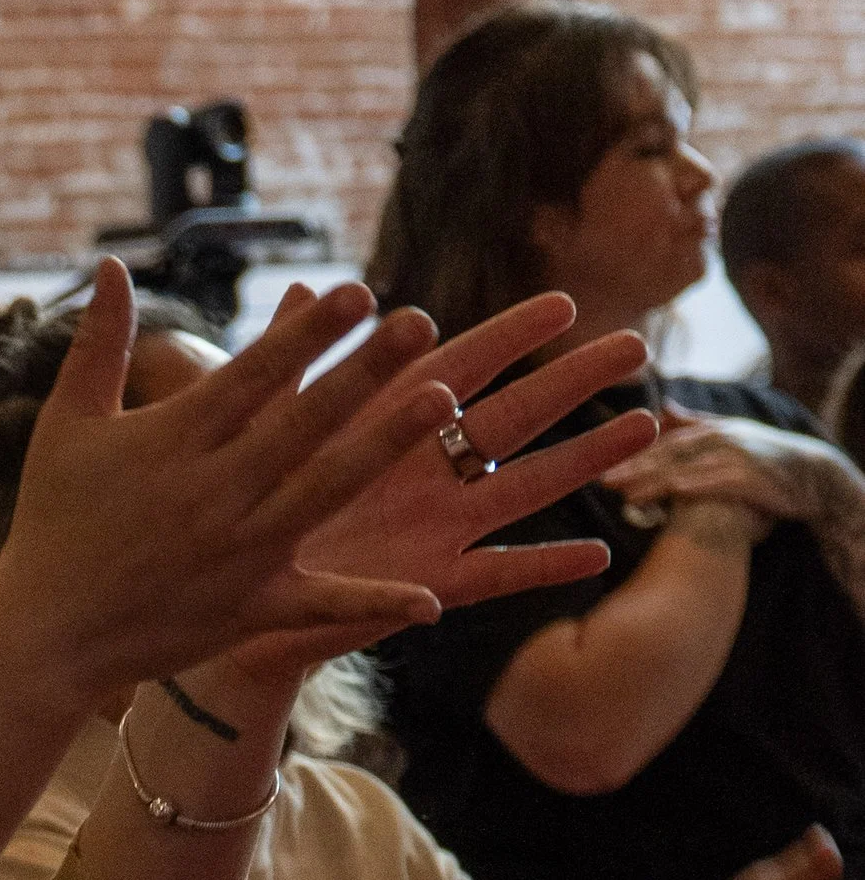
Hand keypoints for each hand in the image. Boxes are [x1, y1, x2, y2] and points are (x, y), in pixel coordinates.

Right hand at [0, 266, 486, 710]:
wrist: (42, 635)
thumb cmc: (51, 521)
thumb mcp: (66, 424)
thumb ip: (98, 343)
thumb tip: (112, 265)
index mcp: (173, 441)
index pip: (253, 375)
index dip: (307, 331)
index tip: (356, 291)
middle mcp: (214, 491)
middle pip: (304, 421)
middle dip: (365, 369)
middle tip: (421, 322)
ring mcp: (238, 552)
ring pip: (326, 490)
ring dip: (385, 446)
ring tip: (443, 403)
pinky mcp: (250, 608)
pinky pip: (320, 604)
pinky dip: (373, 604)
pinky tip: (431, 600)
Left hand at [286, 301, 655, 610]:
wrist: (236, 589)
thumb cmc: (259, 501)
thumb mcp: (268, 429)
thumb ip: (288, 363)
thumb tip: (297, 290)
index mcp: (392, 423)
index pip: (462, 366)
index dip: (510, 336)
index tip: (562, 304)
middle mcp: (430, 470)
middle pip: (515, 416)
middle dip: (573, 382)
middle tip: (634, 346)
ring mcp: (440, 526)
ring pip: (526, 486)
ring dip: (585, 459)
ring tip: (645, 427)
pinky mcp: (434, 582)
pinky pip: (500, 574)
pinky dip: (546, 567)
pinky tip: (598, 555)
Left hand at [604, 416, 844, 531]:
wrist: (812, 474)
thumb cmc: (763, 457)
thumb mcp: (728, 434)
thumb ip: (693, 423)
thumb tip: (662, 408)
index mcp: (706, 431)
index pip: (659, 443)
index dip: (628, 455)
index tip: (596, 466)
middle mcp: (717, 439)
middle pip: (667, 454)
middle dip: (633, 467)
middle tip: (601, 481)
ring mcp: (735, 457)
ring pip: (688, 469)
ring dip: (655, 482)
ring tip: (626, 496)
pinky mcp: (751, 479)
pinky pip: (718, 483)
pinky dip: (695, 487)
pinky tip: (673, 494)